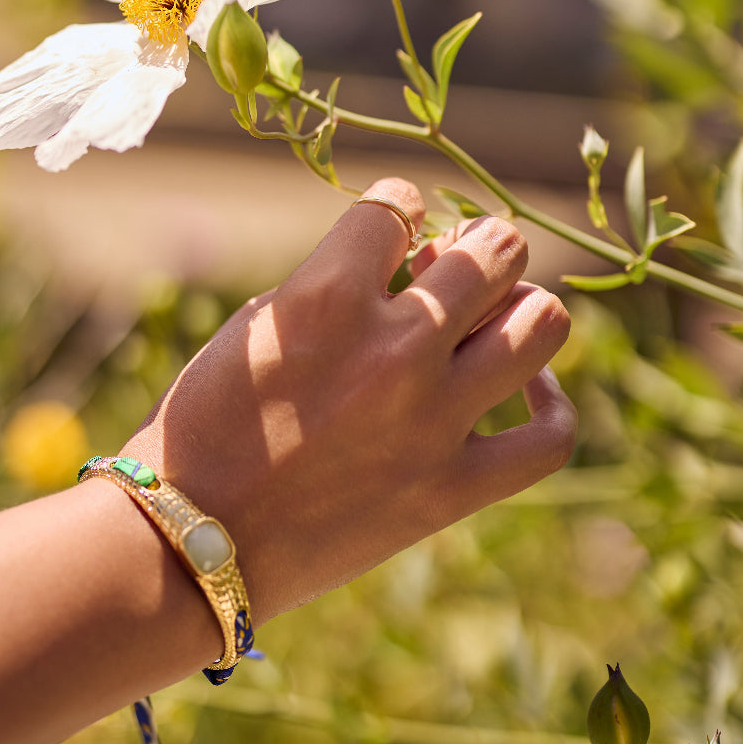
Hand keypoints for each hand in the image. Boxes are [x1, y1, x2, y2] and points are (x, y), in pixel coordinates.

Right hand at [126, 177, 575, 621]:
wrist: (192, 540)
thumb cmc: (208, 425)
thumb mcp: (258, 325)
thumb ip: (336, 284)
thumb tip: (409, 264)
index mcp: (328, 296)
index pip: (400, 203)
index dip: (397, 209)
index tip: (389, 234)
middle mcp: (394, 348)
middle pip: (493, 249)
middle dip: (475, 244)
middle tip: (454, 265)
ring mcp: (433, 420)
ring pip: (541, 321)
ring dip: (519, 305)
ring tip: (493, 316)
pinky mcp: (453, 488)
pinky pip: (550, 437)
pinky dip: (549, 403)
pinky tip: (524, 388)